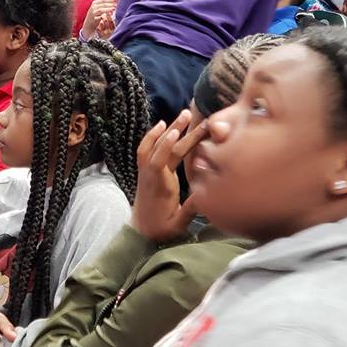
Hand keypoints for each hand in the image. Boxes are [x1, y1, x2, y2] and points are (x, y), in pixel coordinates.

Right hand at [81, 0, 116, 39]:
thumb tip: (115, 0)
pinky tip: (110, 16)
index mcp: (95, 2)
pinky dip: (105, 16)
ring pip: (101, 9)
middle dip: (111, 4)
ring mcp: (92, 11)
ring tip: (115, 9)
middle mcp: (93, 6)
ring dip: (108, 9)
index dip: (111, 0)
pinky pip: (99, 16)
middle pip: (104, 3)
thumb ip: (106, 5)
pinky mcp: (92, 18)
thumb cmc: (96, 17)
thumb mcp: (100, 9)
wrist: (88, 26)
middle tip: (118, 5)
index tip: (118, 1)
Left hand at [132, 110, 205, 242]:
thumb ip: (189, 209)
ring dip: (168, 129)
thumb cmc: (160, 230)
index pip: (158, 162)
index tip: (176, 133)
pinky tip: (164, 125)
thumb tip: (205, 193)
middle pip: (161, 149)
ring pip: (156, 146)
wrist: (141, 232)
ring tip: (184, 114)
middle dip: (175, 130)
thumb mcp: (177, 224)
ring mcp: (149, 171)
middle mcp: (151, 175)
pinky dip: (156, 136)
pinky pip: (150, 149)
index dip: (165, 146)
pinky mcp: (150, 171)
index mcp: (159, 187)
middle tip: (189, 114)